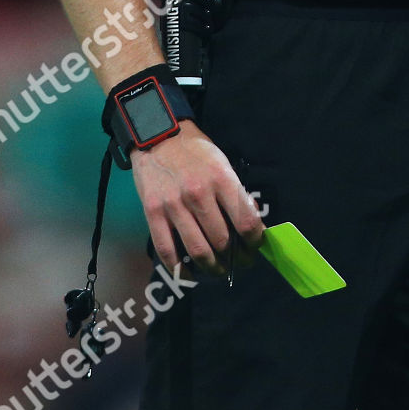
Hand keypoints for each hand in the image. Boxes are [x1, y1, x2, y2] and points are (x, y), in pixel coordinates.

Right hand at [129, 119, 266, 276]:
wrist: (157, 135)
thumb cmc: (195, 151)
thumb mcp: (222, 163)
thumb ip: (235, 192)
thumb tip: (251, 223)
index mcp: (221, 179)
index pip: (246, 222)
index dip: (254, 242)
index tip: (255, 248)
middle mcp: (198, 194)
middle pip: (222, 241)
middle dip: (235, 258)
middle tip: (239, 263)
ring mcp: (174, 205)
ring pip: (198, 251)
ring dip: (212, 268)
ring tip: (218, 271)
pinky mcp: (153, 214)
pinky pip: (167, 251)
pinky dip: (180, 270)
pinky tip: (190, 274)